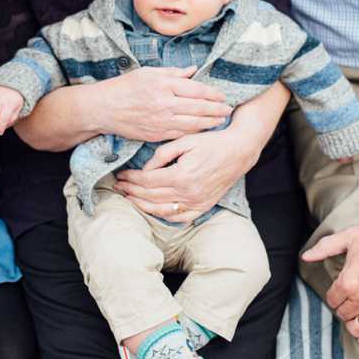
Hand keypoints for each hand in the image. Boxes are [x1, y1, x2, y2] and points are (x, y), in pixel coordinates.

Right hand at [100, 67, 231, 142]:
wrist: (102, 108)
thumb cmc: (125, 87)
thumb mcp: (148, 73)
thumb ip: (174, 72)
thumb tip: (194, 69)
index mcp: (163, 85)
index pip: (196, 89)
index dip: (213, 93)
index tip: (223, 96)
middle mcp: (164, 103)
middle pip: (198, 107)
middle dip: (217, 109)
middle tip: (229, 109)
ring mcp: (160, 120)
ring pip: (192, 123)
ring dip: (210, 122)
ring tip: (221, 120)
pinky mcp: (156, 134)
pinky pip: (181, 134)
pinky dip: (195, 132)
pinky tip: (204, 130)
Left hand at [113, 127, 252, 223]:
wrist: (238, 151)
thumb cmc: (212, 142)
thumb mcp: (185, 141)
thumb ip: (162, 155)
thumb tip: (145, 169)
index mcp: (181, 175)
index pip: (147, 180)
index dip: (131, 178)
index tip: (121, 174)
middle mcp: (188, 192)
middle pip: (151, 196)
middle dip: (131, 190)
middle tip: (119, 185)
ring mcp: (197, 202)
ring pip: (162, 210)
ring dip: (142, 205)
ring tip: (130, 198)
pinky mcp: (204, 205)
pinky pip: (180, 217)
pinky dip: (164, 215)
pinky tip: (154, 209)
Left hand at [302, 211, 358, 348]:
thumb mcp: (350, 236)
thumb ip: (325, 247)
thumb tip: (306, 256)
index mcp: (348, 282)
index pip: (332, 300)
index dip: (335, 295)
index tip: (341, 291)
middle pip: (343, 314)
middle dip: (344, 308)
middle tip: (352, 300)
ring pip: (357, 328)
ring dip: (354, 323)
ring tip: (358, 315)